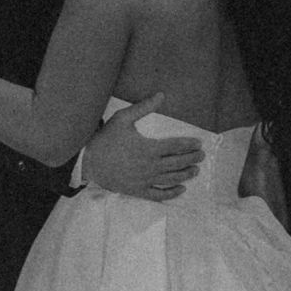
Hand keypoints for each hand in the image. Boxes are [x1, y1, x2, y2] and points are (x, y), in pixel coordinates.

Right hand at [81, 96, 203, 201]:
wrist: (88, 161)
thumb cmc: (106, 139)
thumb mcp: (122, 118)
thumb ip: (143, 107)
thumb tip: (161, 95)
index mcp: (148, 148)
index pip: (175, 146)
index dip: (189, 145)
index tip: (199, 143)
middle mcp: (150, 166)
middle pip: (177, 163)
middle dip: (192, 159)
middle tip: (202, 156)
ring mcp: (144, 180)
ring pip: (171, 179)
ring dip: (186, 175)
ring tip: (196, 170)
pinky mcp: (138, 190)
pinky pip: (158, 195)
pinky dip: (171, 194)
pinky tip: (181, 189)